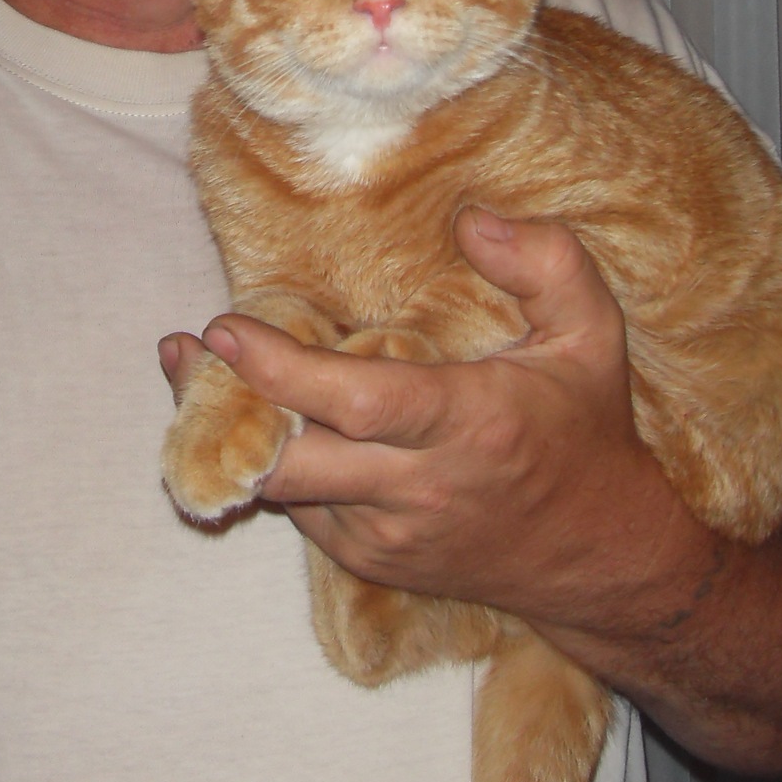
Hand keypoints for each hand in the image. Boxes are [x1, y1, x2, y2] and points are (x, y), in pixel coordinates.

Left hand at [160, 210, 673, 630]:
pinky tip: (260, 419)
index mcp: (471, 425)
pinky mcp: (371, 561)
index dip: (281, 369)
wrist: (598, 559)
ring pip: (284, 489)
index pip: (358, 403)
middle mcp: (420, 488)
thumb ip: (547, 262)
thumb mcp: (593, 336)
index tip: (223, 329)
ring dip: (237, 435)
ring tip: (197, 375)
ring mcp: (388, 534)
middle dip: (223, 408)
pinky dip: (277, 465)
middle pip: (292, 461)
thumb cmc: (587, 431)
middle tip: (183, 351)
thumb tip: (472, 219)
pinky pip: (303, 512)